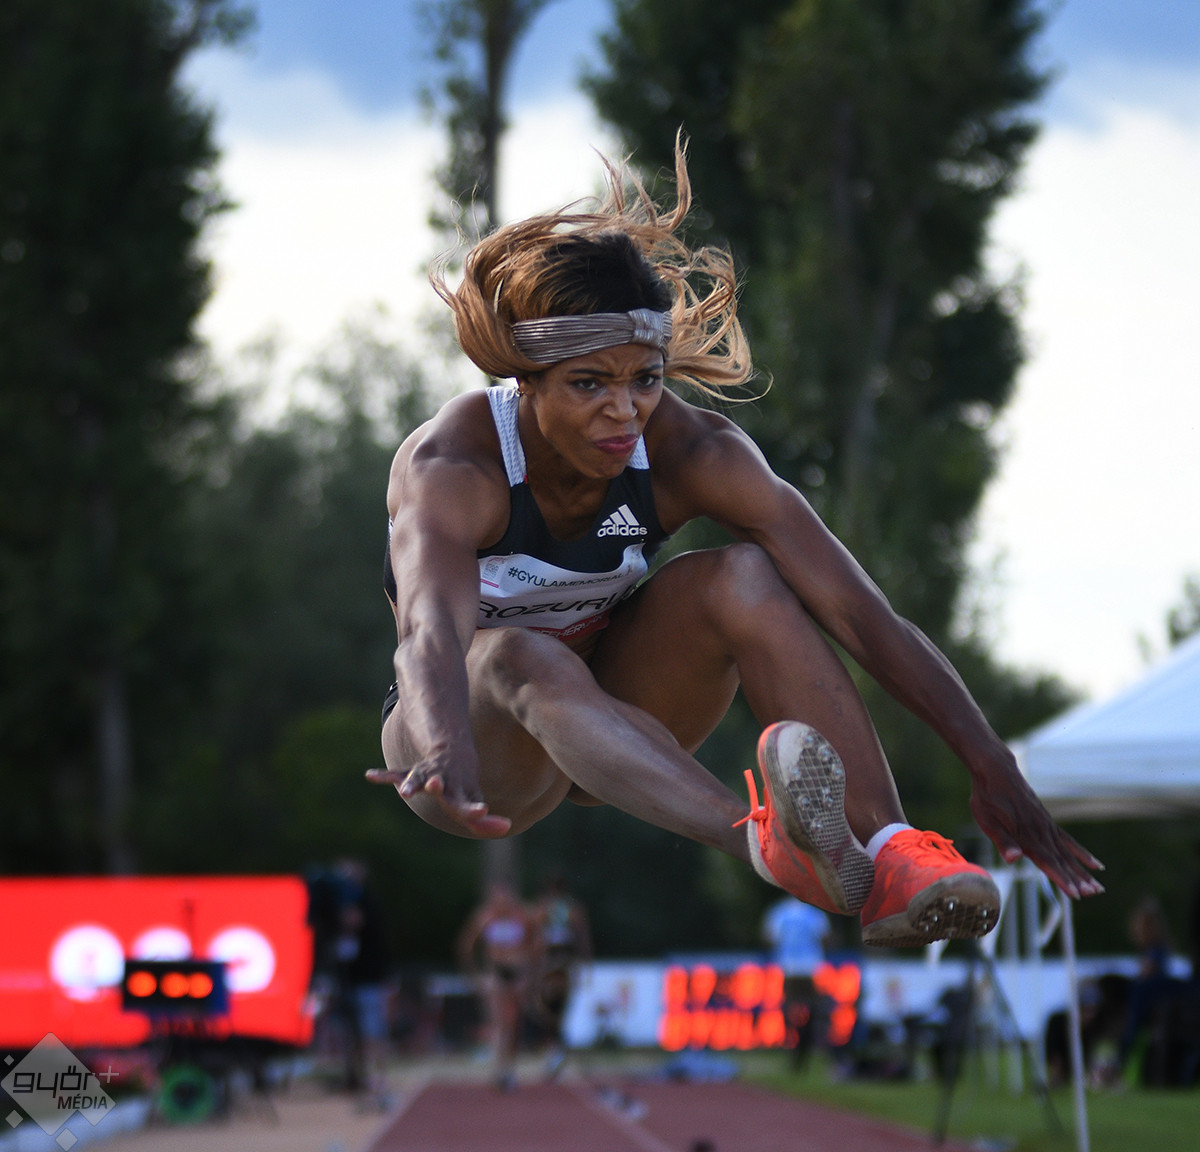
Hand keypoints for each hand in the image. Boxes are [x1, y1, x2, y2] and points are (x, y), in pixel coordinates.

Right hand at [366, 760, 511, 837]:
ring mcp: (426, 776)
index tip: (482, 810)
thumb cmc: (463, 785)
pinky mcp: (410, 773)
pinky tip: (371, 775)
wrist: (451, 751)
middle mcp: (443, 783)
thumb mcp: (474, 801)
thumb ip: (485, 822)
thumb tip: (508, 827)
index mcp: (458, 792)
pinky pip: (395, 774)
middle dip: (439, 788)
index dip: (472, 809)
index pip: (465, 805)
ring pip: (418, 778)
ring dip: (412, 783)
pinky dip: (384, 776)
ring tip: (404, 791)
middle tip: (434, 784)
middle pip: (442, 788)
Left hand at [968, 758, 1103, 899]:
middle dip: (1078, 879)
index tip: (1076, 894)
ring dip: (1083, 871)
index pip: (1047, 861)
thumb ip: (1003, 841)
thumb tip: (1013, 860)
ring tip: (1098, 888)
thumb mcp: (986, 819)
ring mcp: (1046, 826)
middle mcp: (1040, 831)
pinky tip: (1095, 864)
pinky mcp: (1047, 821)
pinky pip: (1068, 840)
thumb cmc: (987, 797)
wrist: (997, 770)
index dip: (1061, 878)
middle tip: (1094, 894)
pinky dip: (1082, 853)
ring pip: (1068, 853)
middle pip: (1061, 859)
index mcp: (1025, 835)